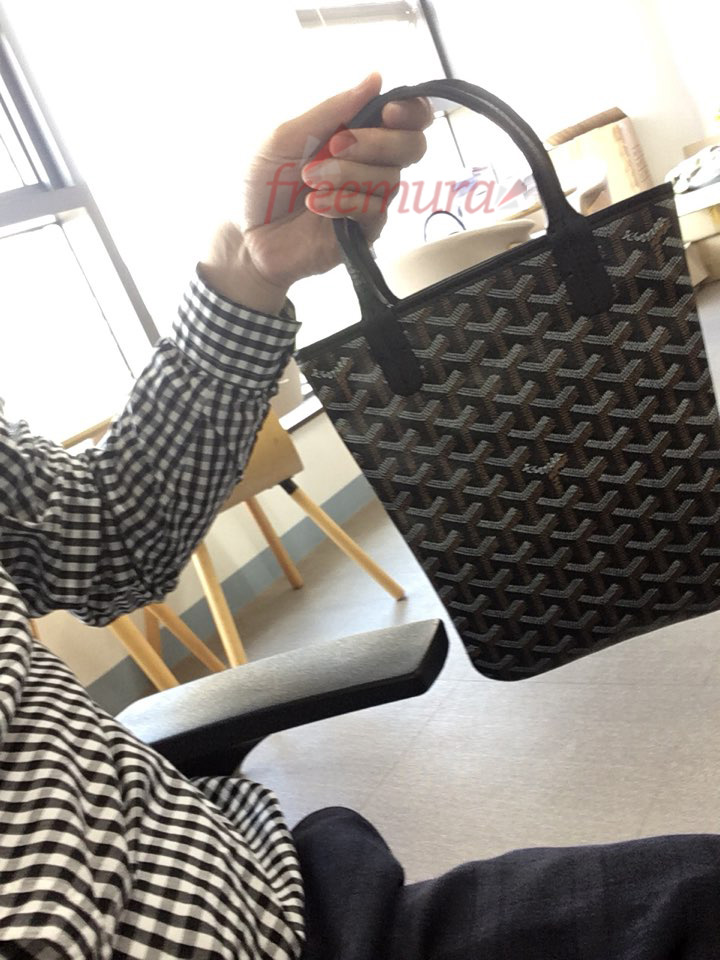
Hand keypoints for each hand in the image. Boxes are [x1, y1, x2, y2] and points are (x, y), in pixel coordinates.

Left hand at [199, 73, 431, 313]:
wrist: (247, 235)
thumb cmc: (263, 183)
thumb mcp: (287, 136)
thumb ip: (333, 110)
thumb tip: (376, 78)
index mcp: (357, 133)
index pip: (408, 117)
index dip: (410, 111)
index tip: (387, 112)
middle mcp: (370, 164)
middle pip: (411, 146)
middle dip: (376, 142)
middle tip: (335, 146)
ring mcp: (370, 198)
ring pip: (390, 179)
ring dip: (346, 174)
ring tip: (310, 180)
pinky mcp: (365, 231)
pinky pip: (374, 210)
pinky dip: (342, 202)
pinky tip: (314, 204)